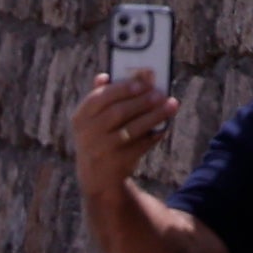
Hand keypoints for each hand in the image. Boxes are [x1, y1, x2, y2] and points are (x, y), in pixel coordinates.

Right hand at [68, 71, 165, 196]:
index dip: (122, 88)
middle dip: (142, 101)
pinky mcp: (117, 162)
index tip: (143, 82)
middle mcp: (88, 133)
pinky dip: (153, 136)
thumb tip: (107, 75)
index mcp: (80, 117)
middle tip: (161, 93)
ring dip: (154, 116)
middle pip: (118, 112)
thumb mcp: (92, 120)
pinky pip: (140, 146)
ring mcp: (102, 149)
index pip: (100, 97)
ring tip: (171, 105)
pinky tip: (164, 127)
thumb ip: (100, 97)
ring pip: (132, 129)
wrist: (96, 176)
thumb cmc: (99, 138)